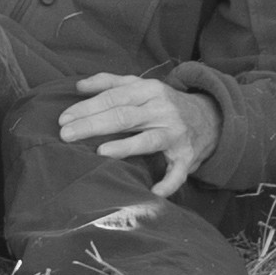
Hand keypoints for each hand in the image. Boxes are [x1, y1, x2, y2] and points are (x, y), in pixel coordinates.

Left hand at [58, 74, 218, 198]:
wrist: (211, 117)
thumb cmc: (164, 102)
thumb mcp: (141, 86)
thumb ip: (110, 82)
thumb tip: (79, 86)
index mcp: (149, 90)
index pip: (113, 97)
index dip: (87, 107)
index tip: (64, 118)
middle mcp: (162, 110)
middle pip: (124, 117)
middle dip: (93, 125)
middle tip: (66, 135)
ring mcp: (175, 134)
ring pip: (148, 140)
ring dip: (125, 147)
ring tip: (100, 152)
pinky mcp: (187, 156)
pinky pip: (177, 172)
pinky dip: (168, 183)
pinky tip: (153, 191)